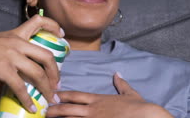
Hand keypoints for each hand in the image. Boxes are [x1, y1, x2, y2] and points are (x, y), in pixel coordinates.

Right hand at [0, 15, 63, 111]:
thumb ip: (9, 63)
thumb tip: (14, 87)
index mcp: (15, 34)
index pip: (39, 21)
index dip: (54, 26)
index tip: (62, 34)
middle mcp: (17, 42)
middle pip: (46, 56)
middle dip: (56, 73)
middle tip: (57, 85)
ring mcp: (11, 55)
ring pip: (38, 73)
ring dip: (46, 89)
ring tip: (49, 99)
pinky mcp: (3, 68)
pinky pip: (21, 87)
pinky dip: (28, 99)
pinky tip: (31, 106)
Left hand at [46, 73, 172, 117]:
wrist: (145, 116)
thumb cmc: (138, 107)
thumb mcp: (129, 93)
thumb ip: (121, 84)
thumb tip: (117, 74)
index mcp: (98, 99)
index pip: (76, 95)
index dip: (63, 95)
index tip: (53, 95)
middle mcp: (93, 110)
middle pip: (68, 109)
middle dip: (55, 110)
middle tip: (44, 111)